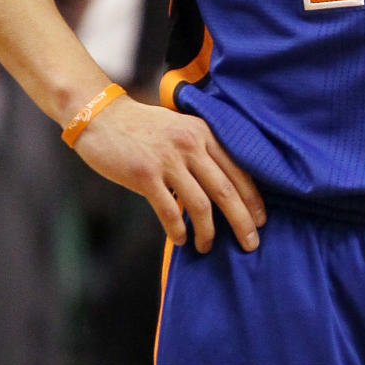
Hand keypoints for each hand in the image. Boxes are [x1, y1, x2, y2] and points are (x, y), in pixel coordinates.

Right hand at [72, 96, 265, 251]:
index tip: (261, 220)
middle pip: (226, 189)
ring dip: (208, 231)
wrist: (102, 118)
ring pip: (201, 204)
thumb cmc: (144, 128)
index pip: (238, 168)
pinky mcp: (145, 175)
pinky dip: (178, 230)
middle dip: (242, 220)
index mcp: (203, 132)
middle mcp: (190, 143)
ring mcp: (168, 159)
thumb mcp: (181, 128)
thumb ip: (202, 149)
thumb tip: (225, 186)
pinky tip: (182, 240)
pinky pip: (169, 211)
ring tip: (207, 246)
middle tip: (251, 244)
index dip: (253, 198)